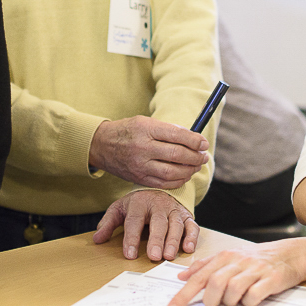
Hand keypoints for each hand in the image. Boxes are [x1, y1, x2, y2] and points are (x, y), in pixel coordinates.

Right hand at [89, 116, 207, 188]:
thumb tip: (193, 138)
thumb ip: (167, 130)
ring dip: (189, 170)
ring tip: (196, 166)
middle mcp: (142, 148)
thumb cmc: (127, 130)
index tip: (203, 143)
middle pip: (177, 155)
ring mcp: (140, 165)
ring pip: (172, 172)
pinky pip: (163, 183)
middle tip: (204, 156)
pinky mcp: (138, 178)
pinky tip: (184, 175)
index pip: (177, 135)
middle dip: (195, 157)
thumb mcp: (145, 122)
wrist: (101, 145)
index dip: (195, 141)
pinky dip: (178, 181)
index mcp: (145, 129)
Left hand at [92, 189, 197, 260]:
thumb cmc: (138, 204)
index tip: (129, 254)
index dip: (131, 238)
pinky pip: (192, 226)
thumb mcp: (120, 209)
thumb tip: (97, 239)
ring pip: (176, 225)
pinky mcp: (187, 216)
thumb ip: (109, 223)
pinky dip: (192, 237)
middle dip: (157, 240)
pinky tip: (188, 248)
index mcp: (139, 203)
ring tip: (169, 256)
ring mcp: (174, 210)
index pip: (134, 221)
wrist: (159, 188)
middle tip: (154, 256)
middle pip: (158, 223)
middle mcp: (159, 205)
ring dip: (174, 241)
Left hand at [166, 240, 305, 305]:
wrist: (291, 254)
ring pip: (232, 290)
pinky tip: (252, 299)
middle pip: (214, 283)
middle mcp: (238, 261)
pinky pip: (254, 295)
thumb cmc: (257, 258)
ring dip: (231, 301)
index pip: (198, 277)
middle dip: (211, 300)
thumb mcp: (230, 257)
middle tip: (216, 305)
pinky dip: (249, 302)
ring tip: (237, 300)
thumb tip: (181, 276)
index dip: (183, 295)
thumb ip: (204, 266)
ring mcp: (255, 270)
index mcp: (225, 257)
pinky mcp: (271, 280)